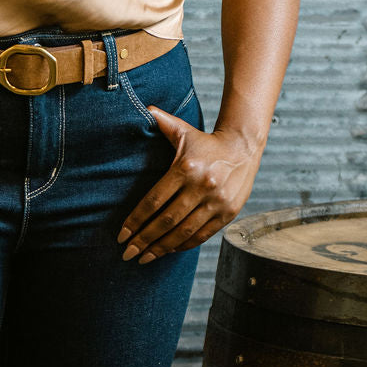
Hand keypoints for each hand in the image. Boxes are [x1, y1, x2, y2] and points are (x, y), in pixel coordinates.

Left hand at [116, 108, 264, 260]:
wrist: (244, 147)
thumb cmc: (206, 142)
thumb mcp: (184, 131)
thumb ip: (162, 123)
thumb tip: (145, 108)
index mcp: (186, 168)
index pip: (154, 201)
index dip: (136, 221)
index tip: (122, 236)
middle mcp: (202, 186)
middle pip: (166, 221)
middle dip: (144, 240)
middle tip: (127, 254)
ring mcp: (216, 202)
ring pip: (183, 233)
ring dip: (161, 248)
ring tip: (144, 258)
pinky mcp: (228, 213)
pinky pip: (201, 235)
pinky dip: (183, 245)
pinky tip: (167, 251)